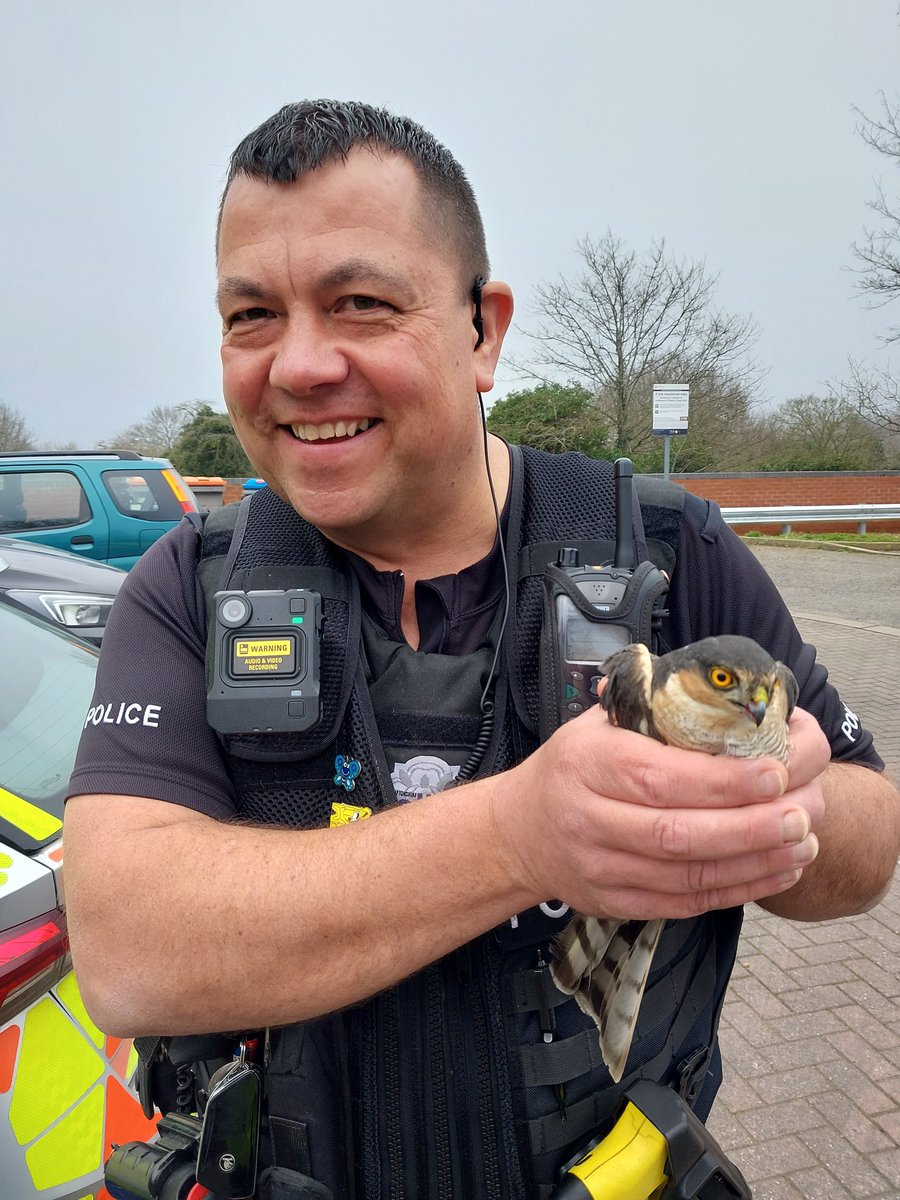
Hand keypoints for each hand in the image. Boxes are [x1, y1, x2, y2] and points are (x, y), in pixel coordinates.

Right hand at [492, 704, 827, 920]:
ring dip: (753, 863)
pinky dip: (735, 890)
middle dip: (748, 827)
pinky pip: (683, 903)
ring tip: (803, 844)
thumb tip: (727, 692)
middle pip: (676, 833)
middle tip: (802, 814)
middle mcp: (589, 817)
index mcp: (588, 763)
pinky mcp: (615, 902)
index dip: (720, 781)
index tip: (774, 773)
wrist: (516, 831)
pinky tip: (775, 873)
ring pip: (685, 876)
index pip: (658, 777)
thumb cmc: (571, 768)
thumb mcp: (595, 725)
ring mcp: (600, 867)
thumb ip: (652, 710)